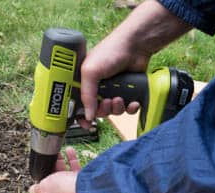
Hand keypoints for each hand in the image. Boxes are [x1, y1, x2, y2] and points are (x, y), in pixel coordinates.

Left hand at [28, 147, 81, 192]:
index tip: (38, 178)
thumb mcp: (42, 188)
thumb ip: (36, 189)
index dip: (38, 187)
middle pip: (52, 187)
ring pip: (64, 178)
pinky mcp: (81, 188)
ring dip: (60, 164)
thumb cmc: (64, 191)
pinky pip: (74, 173)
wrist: (87, 190)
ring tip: (58, 153)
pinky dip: (72, 162)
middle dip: (50, 172)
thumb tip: (32, 190)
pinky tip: (69, 151)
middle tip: (47, 162)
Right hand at [80, 0, 191, 127]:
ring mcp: (113, 91)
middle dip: (104, 110)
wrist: (136, 46)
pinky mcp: (128, 92)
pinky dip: (131, 108)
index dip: (81, 116)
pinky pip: (128, 109)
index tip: (86, 123)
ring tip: (120, 98)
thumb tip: (88, 116)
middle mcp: (98, 88)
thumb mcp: (91, 72)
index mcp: (85, 82)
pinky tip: (132, 101)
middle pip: (98, 111)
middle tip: (108, 102)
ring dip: (117, 109)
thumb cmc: (110, 52)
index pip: (78, 104)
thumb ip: (87, 96)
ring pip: (114, 112)